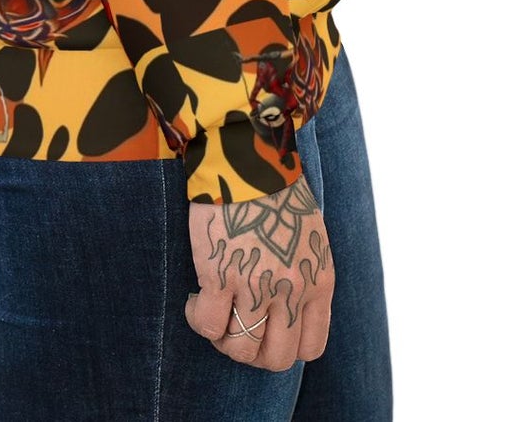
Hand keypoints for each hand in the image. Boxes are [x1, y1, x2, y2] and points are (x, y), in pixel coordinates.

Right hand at [183, 173, 334, 371]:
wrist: (248, 155)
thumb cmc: (276, 190)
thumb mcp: (310, 238)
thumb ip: (303, 277)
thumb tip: (282, 311)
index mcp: (319, 281)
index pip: (310, 348)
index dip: (284, 347)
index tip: (266, 329)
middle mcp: (292, 290)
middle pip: (276, 358)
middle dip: (253, 352)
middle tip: (236, 327)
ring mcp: (255, 285)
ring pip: (240, 349)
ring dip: (224, 339)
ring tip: (214, 312)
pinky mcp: (220, 275)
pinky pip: (207, 326)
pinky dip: (198, 320)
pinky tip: (196, 299)